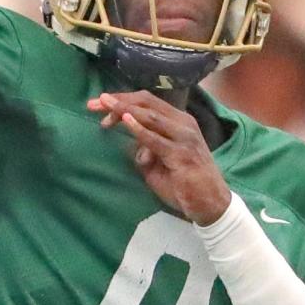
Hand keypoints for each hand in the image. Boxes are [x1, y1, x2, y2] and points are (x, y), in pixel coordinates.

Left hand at [88, 90, 230, 224]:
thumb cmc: (185, 184)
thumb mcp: (159, 162)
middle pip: (146, 102)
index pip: (148, 102)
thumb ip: (145, 148)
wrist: (211, 204)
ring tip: (104, 105)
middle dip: (118, 100)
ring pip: (150, 115)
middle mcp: (183, 123)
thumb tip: (130, 143)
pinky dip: (139, 128)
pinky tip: (125, 120)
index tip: (100, 104)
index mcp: (179, 121)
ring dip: (124, 109)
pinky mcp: (181, 154)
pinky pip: (156, 139)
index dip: (123, 99)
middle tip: (93, 103)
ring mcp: (184, 137)